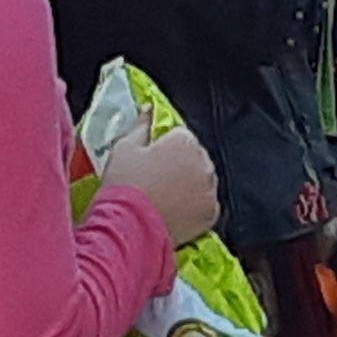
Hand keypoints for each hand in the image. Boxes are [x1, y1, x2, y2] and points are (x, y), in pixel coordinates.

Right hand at [103, 119, 219, 242]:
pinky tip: (174, 211)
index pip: (179, 135)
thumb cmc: (125, 184)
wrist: (130, 227)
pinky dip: (194, 207)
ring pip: (202, 181)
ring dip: (189, 185)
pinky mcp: (211, 214)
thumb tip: (148, 110)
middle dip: (179, 164)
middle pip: (194, 157)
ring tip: (164, 197)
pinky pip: (205, 204)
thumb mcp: (124, 148)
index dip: (163, 146)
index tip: (150, 159)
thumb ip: (141, 125)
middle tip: (155, 179)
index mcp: (185, 141)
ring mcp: (210, 189)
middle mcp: (204, 163)